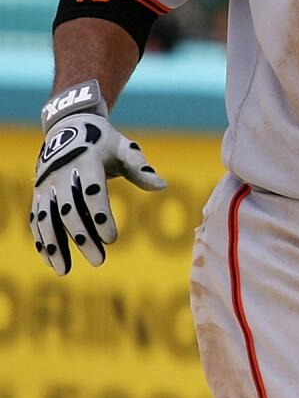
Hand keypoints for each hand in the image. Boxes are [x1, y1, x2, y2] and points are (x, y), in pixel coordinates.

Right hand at [29, 81, 165, 274]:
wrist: (68, 126)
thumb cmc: (103, 142)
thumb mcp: (124, 148)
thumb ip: (141, 168)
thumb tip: (162, 186)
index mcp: (87, 162)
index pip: (93, 193)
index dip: (101, 217)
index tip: (112, 239)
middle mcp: (62, 175)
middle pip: (70, 212)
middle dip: (83, 238)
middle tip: (98, 260)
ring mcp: (46, 186)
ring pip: (47, 220)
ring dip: (55, 246)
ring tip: (64, 270)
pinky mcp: (38, 194)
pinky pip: (37, 221)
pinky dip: (41, 241)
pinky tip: (52, 261)